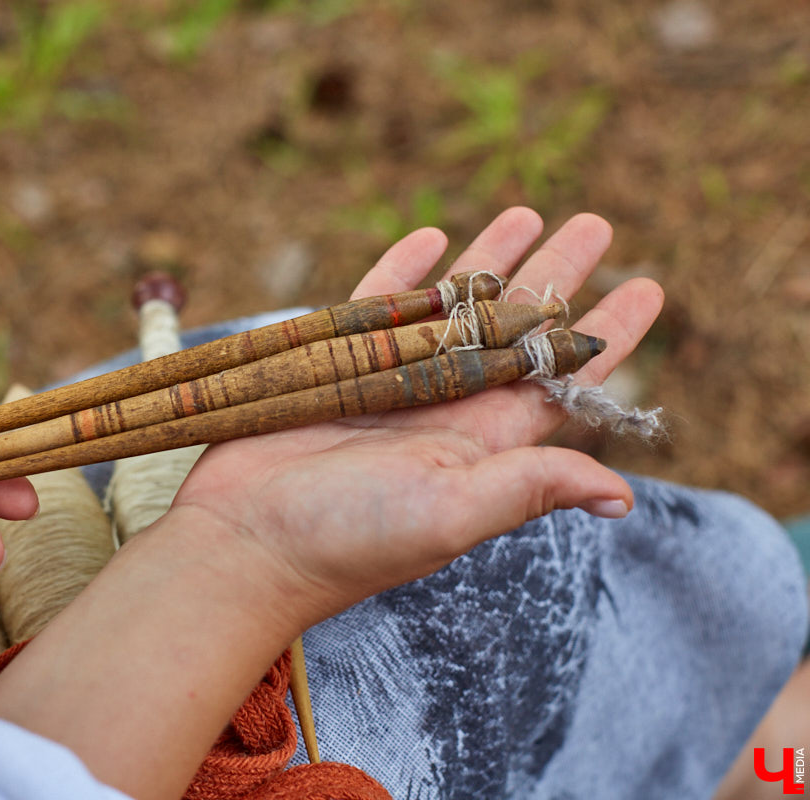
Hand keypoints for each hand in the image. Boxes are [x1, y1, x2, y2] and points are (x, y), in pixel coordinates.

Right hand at [0, 209, 662, 799]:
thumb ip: (530, 487)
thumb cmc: (348, 539)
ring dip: (491, 261)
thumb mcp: (450, 514)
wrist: (243, 543)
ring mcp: (386, 380)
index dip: (606, 335)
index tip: (648, 288)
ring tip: (528, 211)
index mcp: (481, 441)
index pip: (560, 379)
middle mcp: (442, 405)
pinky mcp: (332, 362)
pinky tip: (432, 237)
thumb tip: (623, 496)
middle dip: (558, 277)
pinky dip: (405, 270)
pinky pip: (376, 302)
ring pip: (451, 306)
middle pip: (515, 328)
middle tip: (596, 222)